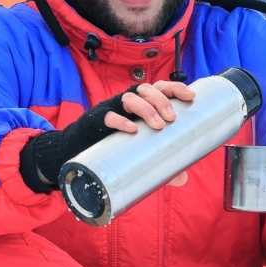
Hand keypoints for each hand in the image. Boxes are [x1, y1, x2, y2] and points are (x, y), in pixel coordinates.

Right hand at [19, 81, 195, 192]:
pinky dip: (121, 121)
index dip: (175, 88)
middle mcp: (125, 103)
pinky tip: (132, 129)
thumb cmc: (111, 148)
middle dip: (162, 100)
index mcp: (139, 105)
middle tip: (172, 119)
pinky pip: (108, 116)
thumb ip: (160, 164)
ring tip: (158, 125)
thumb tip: (183, 179)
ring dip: (146, 108)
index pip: (159, 87)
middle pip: (146, 89)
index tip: (190, 96)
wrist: (74, 153)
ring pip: (129, 97)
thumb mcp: (137, 154)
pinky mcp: (94, 121)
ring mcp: (109, 109)